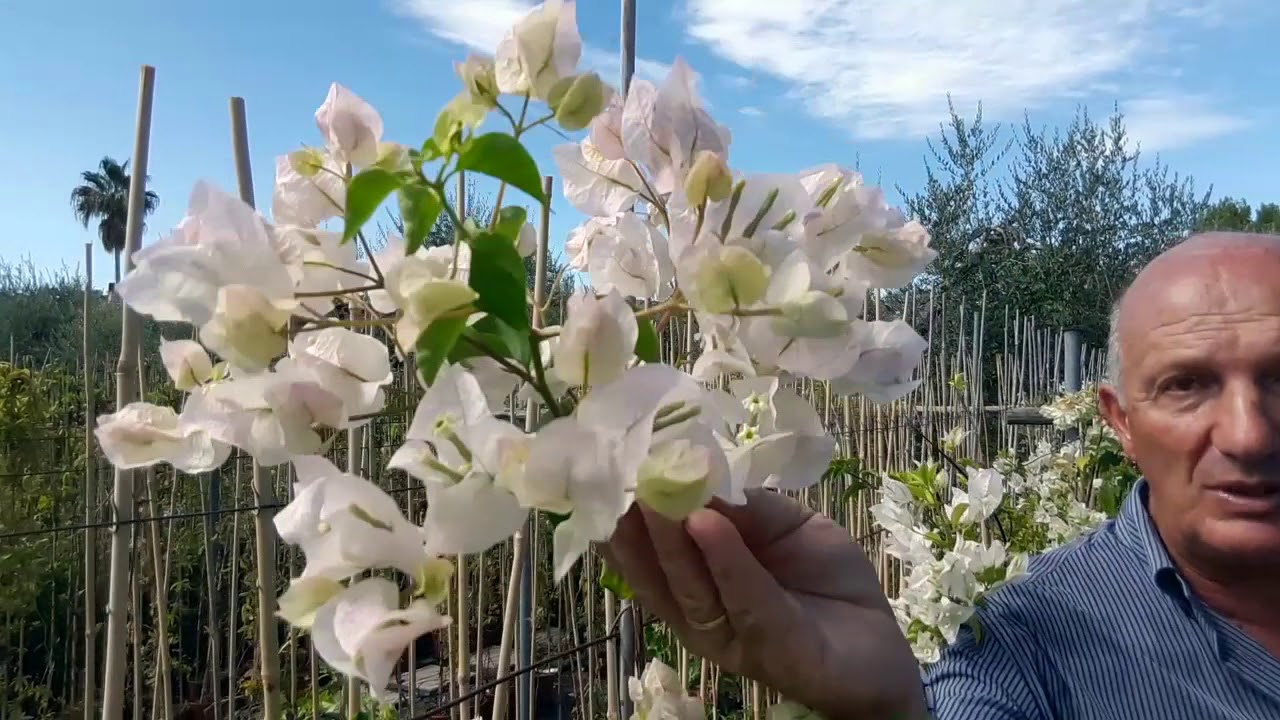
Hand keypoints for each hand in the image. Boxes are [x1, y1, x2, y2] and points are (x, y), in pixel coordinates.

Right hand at [603, 489, 927, 718]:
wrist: (880, 647)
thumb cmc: (826, 584)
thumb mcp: (786, 526)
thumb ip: (745, 508)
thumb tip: (696, 468)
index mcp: (695, 585)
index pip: (646, 553)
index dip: (623, 514)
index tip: (604, 469)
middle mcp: (699, 615)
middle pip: (656, 571)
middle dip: (635, 523)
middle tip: (618, 473)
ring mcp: (732, 635)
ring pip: (690, 586)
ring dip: (669, 537)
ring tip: (655, 492)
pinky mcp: (773, 646)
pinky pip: (744, 599)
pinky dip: (724, 560)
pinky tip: (707, 523)